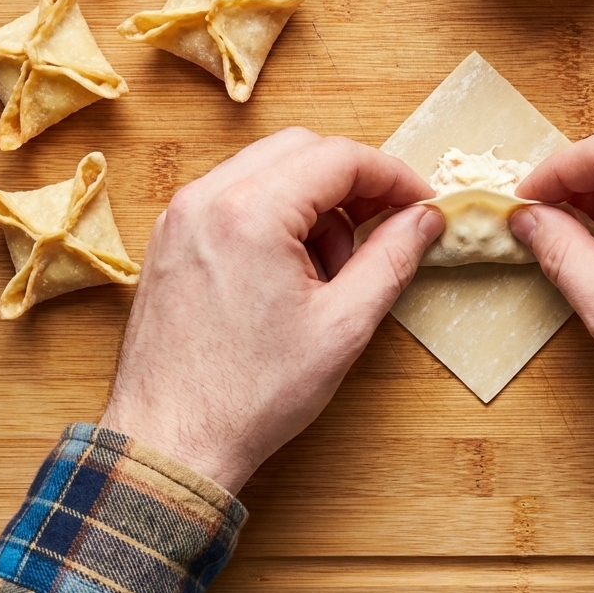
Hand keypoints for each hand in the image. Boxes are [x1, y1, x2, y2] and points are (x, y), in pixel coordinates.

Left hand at [100, 128, 443, 493]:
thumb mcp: (343, 325)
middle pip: (301, 149)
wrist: (169, 443)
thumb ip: (391, 257)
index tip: (420, 202)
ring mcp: (181, 216)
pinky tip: (295, 270)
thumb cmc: (251, 394)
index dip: (391, 175)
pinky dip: (277, 214)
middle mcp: (207, 198)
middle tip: (386, 223)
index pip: (339, 158)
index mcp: (250, 212)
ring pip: (267, 169)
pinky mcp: (171, 238)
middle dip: (353, 181)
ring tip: (333, 267)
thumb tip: (425, 218)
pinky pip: (235, 197)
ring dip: (315, 200)